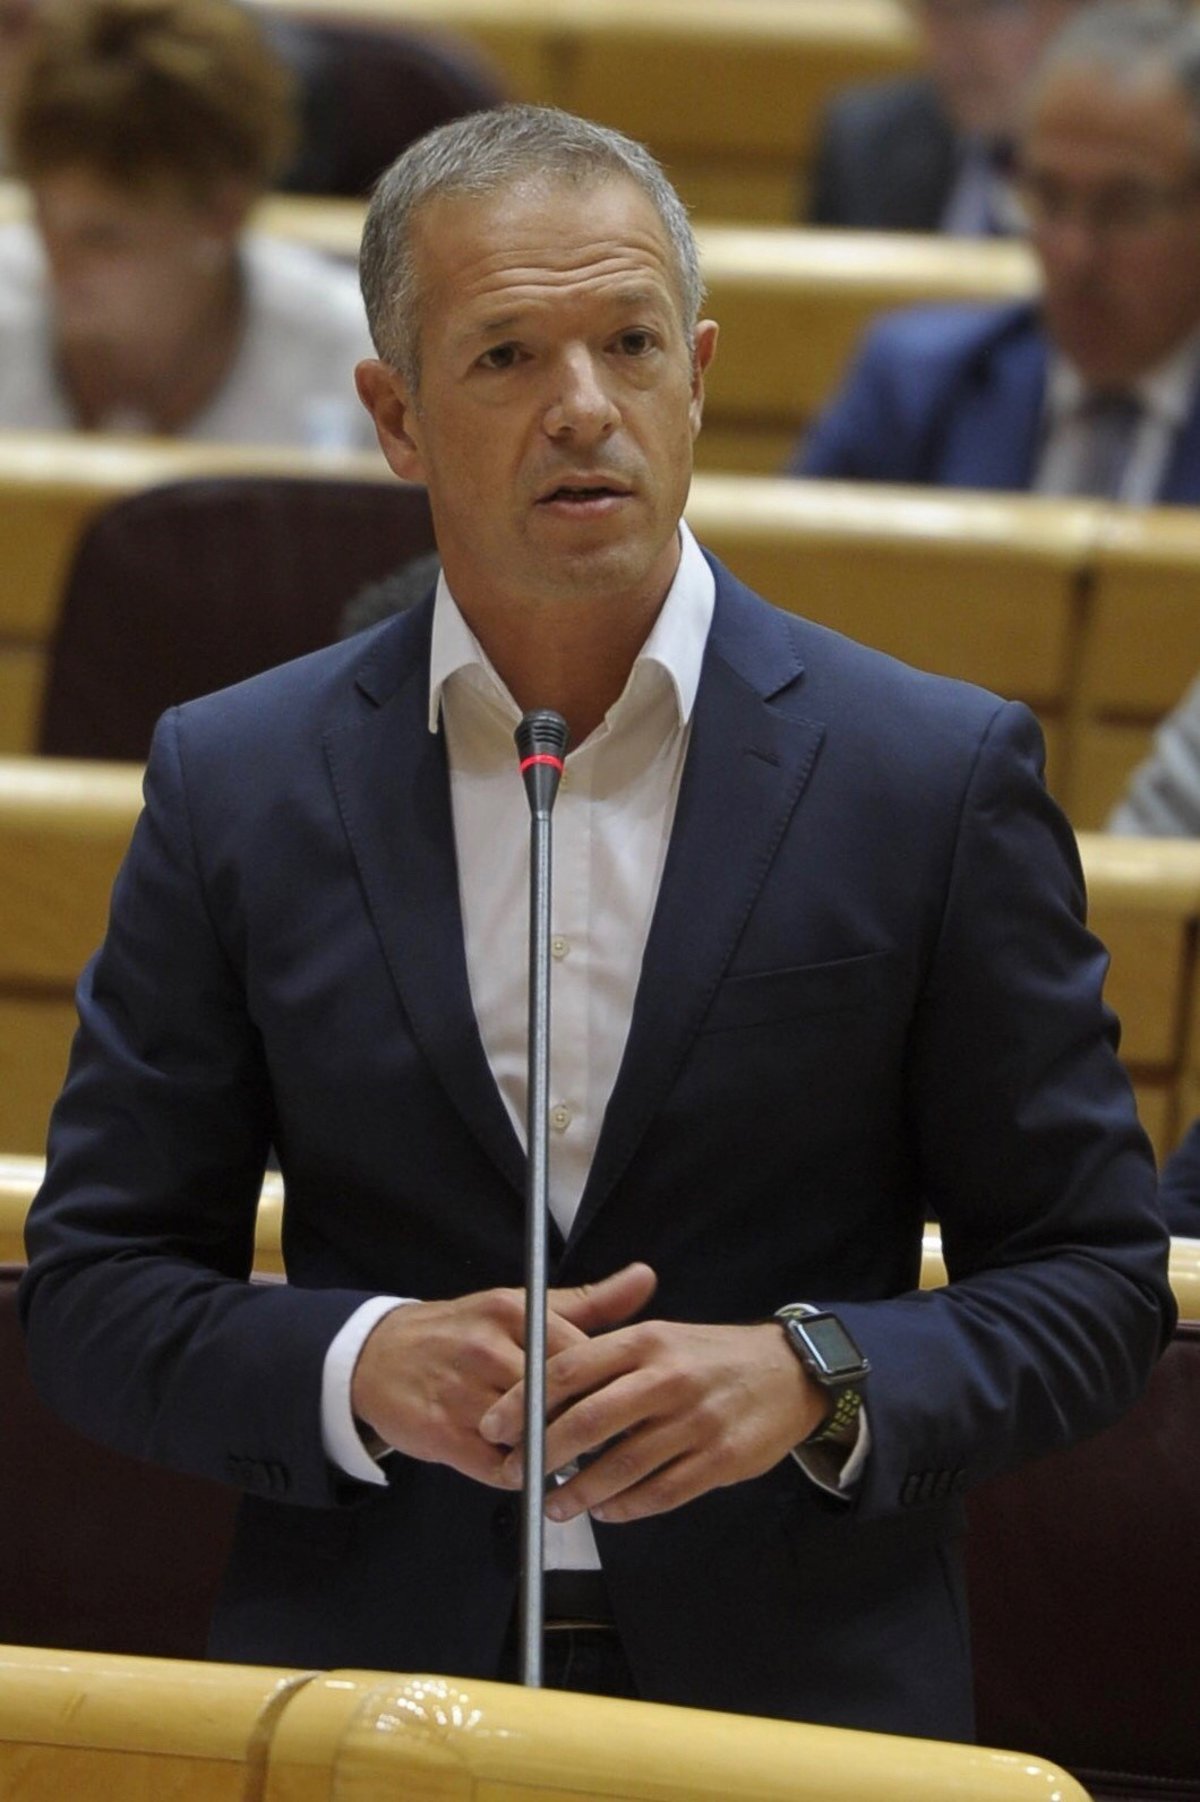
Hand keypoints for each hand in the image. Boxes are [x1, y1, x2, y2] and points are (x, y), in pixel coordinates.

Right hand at [350, 1262, 656, 1486]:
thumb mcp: (522, 1307)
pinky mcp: (440, 1432)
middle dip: (583, 1426)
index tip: (622, 1406)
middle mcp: (486, 1348)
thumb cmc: (463, 1330)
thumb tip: (647, 1278)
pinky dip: (517, 1475)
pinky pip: (496, 1468)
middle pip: (557, 1401)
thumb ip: (589, 1302)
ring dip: (550, 1453)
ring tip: (565, 1458)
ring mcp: (461, 1392)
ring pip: (529, 1437)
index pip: (581, 1358)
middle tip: (602, 1442)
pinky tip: (522, 1467)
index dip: (607, 1389)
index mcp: (513, 1313)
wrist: (378, 1355)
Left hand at [479, 1317, 826, 1522]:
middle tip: (516, 1473)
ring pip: (623, 1465)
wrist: (788, 1371)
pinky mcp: (720, 1460)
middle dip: (543, 1453)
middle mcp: (668, 1377)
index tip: (494, 1426)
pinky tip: (607, 1512)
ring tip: (554, 1506)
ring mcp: (696, 1420)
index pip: (570, 1369)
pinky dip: (626, 1508)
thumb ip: (606, 1360)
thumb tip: (539, 1389)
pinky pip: (661, 1492)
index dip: (524, 1400)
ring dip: (580, 1492)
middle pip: (590, 1419)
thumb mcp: (658, 1337)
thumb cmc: (708, 1356)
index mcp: (645, 1340)